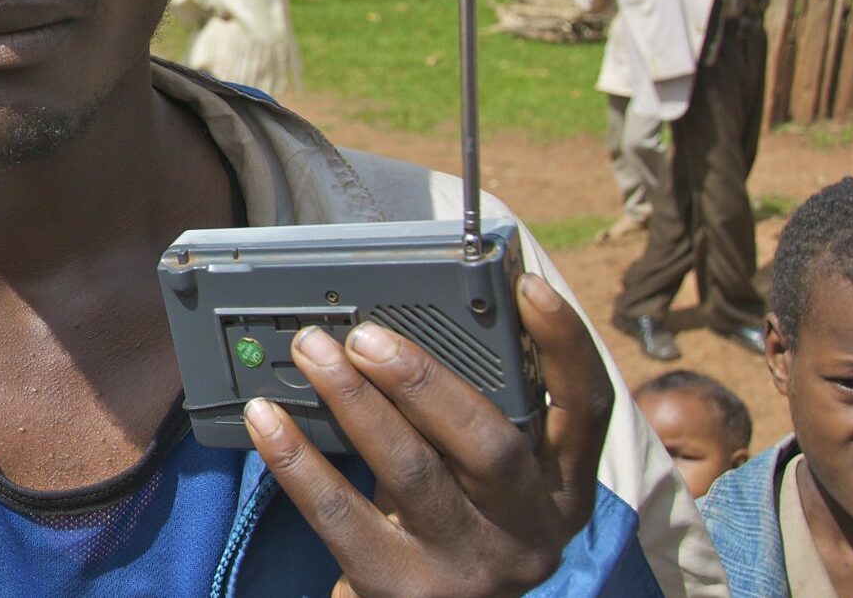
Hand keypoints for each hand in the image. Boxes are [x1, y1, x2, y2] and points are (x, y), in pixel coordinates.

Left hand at [244, 273, 612, 597]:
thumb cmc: (446, 530)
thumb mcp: (480, 483)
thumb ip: (465, 420)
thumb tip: (402, 330)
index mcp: (561, 492)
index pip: (585, 408)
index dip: (563, 343)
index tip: (525, 284)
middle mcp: (529, 534)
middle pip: (490, 443)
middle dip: (425, 380)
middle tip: (365, 335)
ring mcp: (468, 567)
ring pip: (413, 473)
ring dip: (356, 403)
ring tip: (314, 354)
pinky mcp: (402, 588)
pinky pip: (341, 515)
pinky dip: (299, 461)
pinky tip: (267, 420)